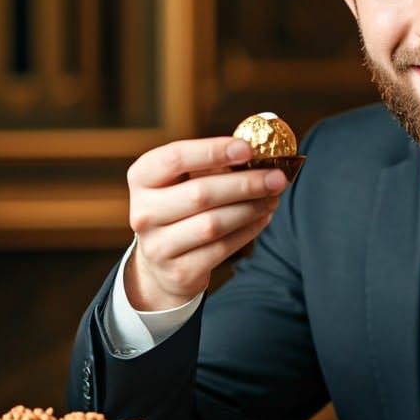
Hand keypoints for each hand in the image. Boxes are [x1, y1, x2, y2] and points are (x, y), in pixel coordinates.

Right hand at [125, 137, 289, 310]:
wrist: (161, 262)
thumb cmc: (180, 207)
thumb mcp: (182, 180)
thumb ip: (213, 164)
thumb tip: (261, 154)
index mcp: (142, 178)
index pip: (175, 158)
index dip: (213, 151)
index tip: (248, 148)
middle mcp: (143, 212)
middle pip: (200, 194)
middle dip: (245, 183)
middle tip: (277, 177)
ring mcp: (158, 246)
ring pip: (214, 224)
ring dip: (251, 208)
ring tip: (273, 197)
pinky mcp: (179, 271)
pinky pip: (222, 248)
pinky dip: (248, 230)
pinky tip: (263, 217)